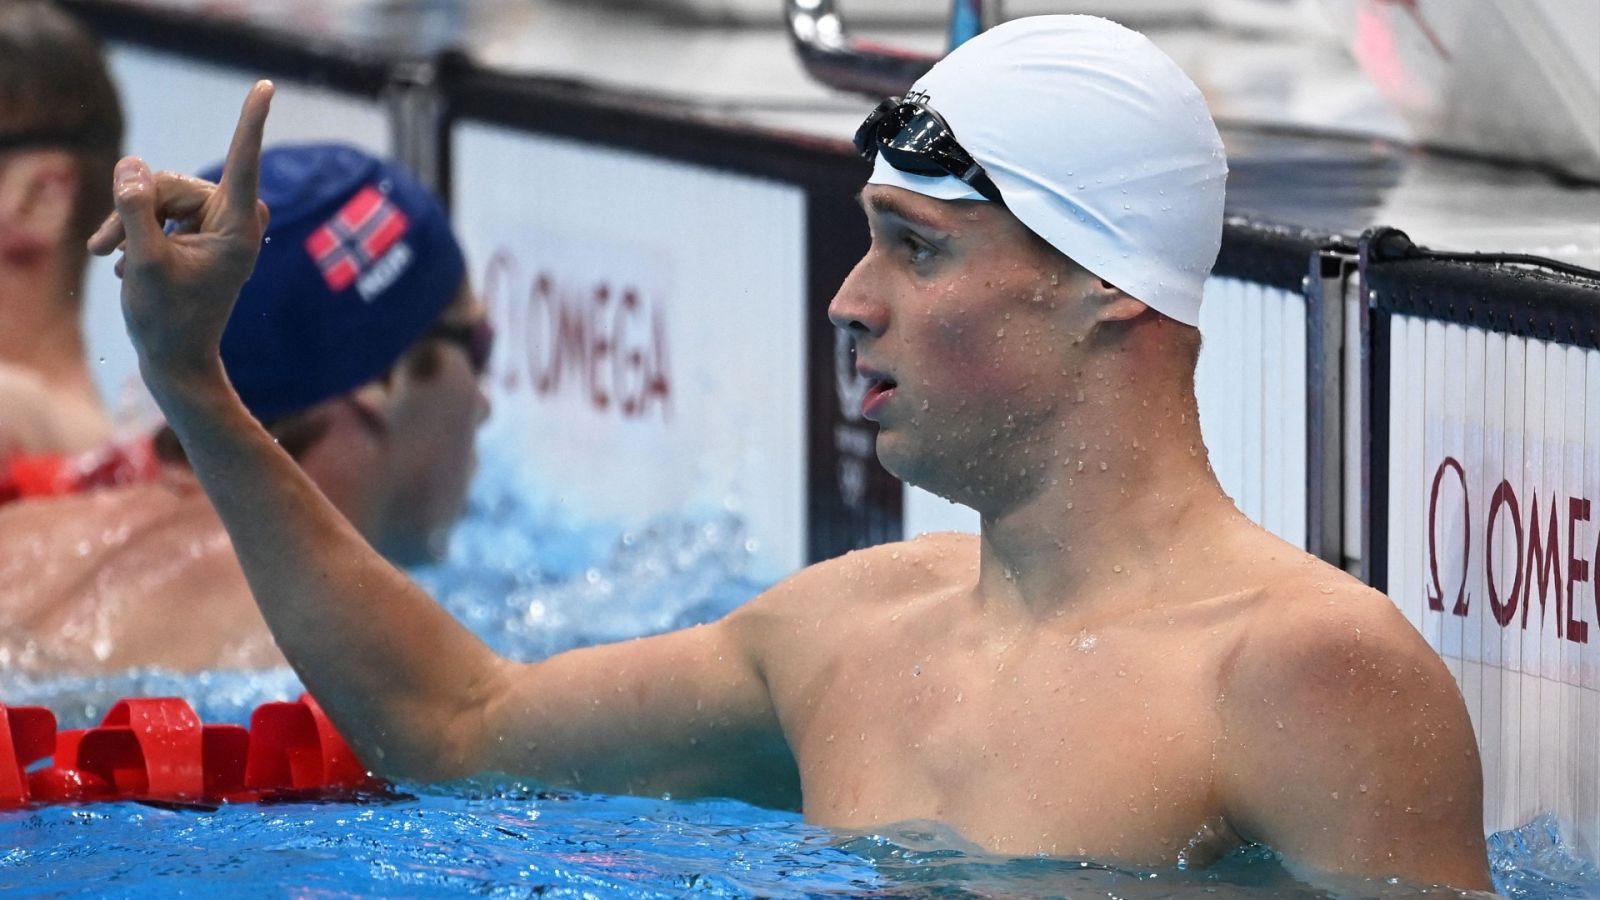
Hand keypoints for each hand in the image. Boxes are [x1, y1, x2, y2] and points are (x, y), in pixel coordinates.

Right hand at [88, 81, 273, 392]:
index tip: (266, 86)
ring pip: (164, 198)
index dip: (250, 122)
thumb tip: (134, 164)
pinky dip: (141, 235)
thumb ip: (136, 210)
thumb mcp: (142, 262)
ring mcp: (220, 230)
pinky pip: (166, 214)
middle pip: (176, 183)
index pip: (242, 162)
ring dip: (131, 225)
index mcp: (236, 228)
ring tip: (109, 258)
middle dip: (137, 208)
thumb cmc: (166, 320)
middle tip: (103, 246)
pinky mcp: (205, 236)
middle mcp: (235, 224)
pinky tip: (125, 265)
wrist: (177, 363)